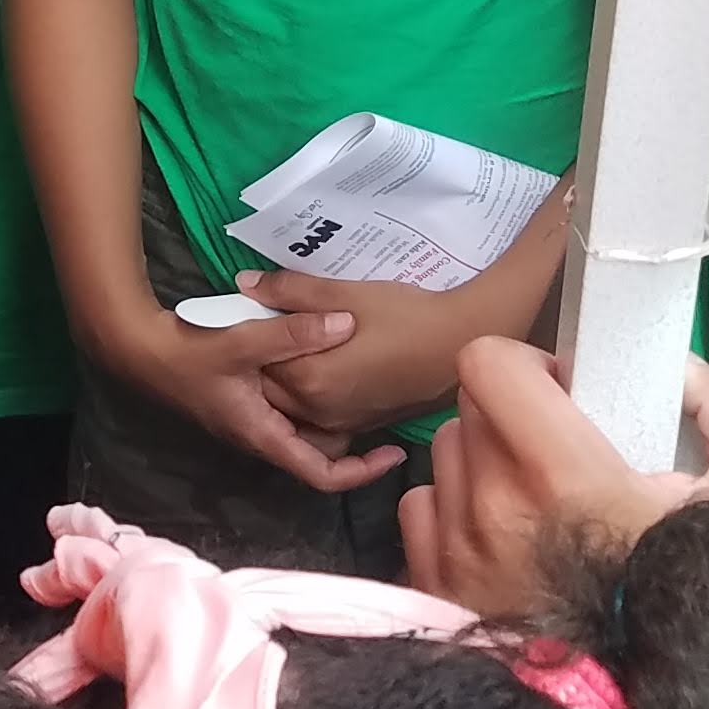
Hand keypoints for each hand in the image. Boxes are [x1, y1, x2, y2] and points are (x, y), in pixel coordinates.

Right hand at [85, 295, 399, 494]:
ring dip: (336, 418)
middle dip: (356, 442)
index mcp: (264, 434)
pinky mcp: (247, 402)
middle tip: (392, 415)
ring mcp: (254, 420)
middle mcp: (262, 436)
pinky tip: (329, 366)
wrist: (140, 350)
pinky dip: (315, 399)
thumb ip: (294, 331)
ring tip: (370, 392)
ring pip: (307, 431)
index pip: (322, 474)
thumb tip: (347, 323)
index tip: (394, 455)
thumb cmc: (187, 353)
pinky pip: (292, 411)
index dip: (362, 472)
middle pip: (319, 454)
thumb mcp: (243, 339)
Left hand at [235, 270, 493, 438]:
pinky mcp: (363, 424)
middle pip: (272, 387)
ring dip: (290, 378)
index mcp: (309, 380)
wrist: (464, 342)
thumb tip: (244, 284)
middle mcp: (320, 411)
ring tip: (306, 340)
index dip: (259, 330)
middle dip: (269, 357)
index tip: (266, 306)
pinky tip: (329, 362)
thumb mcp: (345, 293)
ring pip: (294, 405)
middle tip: (283, 320)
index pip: (259, 359)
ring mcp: (343, 422)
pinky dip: (313, 395)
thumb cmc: (406, 314)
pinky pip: (321, 416)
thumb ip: (291, 290)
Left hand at [399, 339, 708, 615]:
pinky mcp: (432, 591)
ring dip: (486, 462)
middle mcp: (493, 507)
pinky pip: (422, 510)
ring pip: (447, 456)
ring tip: (538, 505)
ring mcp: (455, 554)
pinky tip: (504, 543)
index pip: (488, 364)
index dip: (529, 366)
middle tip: (563, 452)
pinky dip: (456, 513)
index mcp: (562, 475)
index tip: (566, 395)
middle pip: (471, 407)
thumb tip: (679, 367)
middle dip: (516, 414)